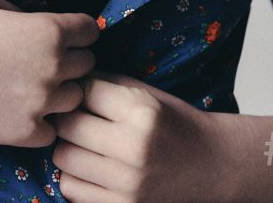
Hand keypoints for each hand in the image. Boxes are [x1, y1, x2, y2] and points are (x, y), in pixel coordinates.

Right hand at [0, 0, 98, 147]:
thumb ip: (19, 10)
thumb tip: (29, 21)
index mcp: (49, 31)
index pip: (90, 30)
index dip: (80, 30)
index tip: (70, 34)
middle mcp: (54, 67)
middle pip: (87, 65)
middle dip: (73, 59)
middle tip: (48, 61)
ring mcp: (42, 103)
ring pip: (75, 98)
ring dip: (62, 92)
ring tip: (38, 88)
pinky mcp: (27, 133)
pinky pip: (53, 130)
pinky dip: (43, 122)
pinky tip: (24, 111)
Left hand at [53, 71, 239, 202]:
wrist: (209, 165)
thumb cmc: (173, 122)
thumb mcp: (146, 94)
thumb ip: (106, 84)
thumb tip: (66, 81)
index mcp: (142, 111)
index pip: (84, 91)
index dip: (80, 89)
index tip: (86, 93)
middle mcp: (134, 147)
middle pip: (67, 126)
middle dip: (68, 118)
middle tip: (78, 118)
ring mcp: (127, 183)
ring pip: (63, 158)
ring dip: (68, 148)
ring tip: (84, 144)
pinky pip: (71, 189)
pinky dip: (74, 176)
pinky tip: (90, 168)